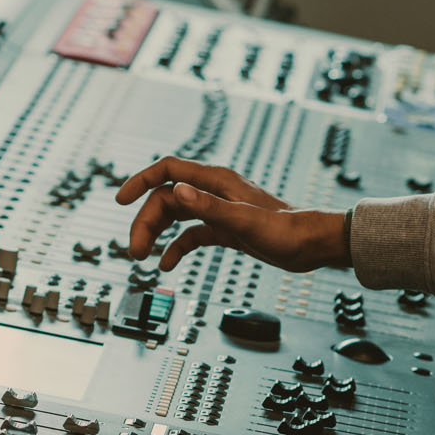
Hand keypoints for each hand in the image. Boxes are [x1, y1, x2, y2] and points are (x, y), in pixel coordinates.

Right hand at [116, 157, 348, 272]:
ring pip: (176, 216)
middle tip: (134, 252)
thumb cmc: (286, 231)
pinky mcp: (225, 230)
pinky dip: (176, 248)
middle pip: (166, 198)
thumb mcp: (244, 221)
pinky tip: (166, 264)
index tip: (121, 200)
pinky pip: (192, 235)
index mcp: (216, 181)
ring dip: (155, 234)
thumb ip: (209, 206)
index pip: (168, 170)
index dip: (141, 181)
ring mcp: (218, 211)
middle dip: (145, 222)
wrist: (313, 246)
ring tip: (141, 257)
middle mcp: (214, 192)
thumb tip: (175, 190)